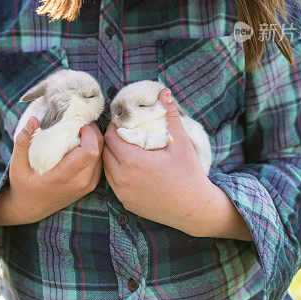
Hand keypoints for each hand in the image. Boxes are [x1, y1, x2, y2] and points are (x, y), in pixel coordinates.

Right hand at [0, 116, 103, 225]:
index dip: (88, 132)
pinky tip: (81, 143)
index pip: (90, 151)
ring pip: (102, 154)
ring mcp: (87, 185)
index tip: (76, 122)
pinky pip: (100, 161)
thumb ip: (23, 141)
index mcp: (64, 176)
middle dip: (92, 131)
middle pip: (99, 149)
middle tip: (79, 122)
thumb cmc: (22, 185)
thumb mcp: (17, 164)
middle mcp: (80, 182)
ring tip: (80, 130)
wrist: (31, 209)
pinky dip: (95, 149)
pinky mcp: (91, 185)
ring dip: (95, 139)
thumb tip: (33, 120)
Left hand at [102, 87, 213, 233]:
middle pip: (105, 152)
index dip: (115, 127)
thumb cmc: (189, 174)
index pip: (110, 137)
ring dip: (112, 157)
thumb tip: (164, 90)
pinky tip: (130, 167)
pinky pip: (113, 183)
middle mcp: (123, 178)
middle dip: (112, 140)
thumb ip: (170, 115)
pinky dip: (117, 172)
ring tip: (125, 148)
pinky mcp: (126, 203)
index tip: (125, 123)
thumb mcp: (181, 143)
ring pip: (106, 168)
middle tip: (124, 133)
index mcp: (133, 161)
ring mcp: (123, 193)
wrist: (195, 209)